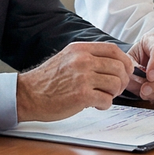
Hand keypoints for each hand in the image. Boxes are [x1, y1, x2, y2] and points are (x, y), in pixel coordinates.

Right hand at [16, 41, 131, 121]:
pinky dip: (105, 105)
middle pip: (119, 67)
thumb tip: (114, 63)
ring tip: (103, 97)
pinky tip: (95, 105)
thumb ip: (88, 57)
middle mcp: (82, 60)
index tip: (125, 71)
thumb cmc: (48, 80)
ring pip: (116, 84)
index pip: (114, 50)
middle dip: (122, 81)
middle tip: (114, 89)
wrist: (28, 94)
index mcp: (80, 49)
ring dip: (113, 94)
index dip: (125, 62)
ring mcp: (82, 78)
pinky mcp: (81, 96)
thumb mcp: (67, 58)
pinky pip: (107, 100)